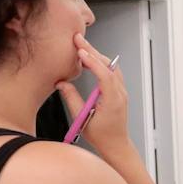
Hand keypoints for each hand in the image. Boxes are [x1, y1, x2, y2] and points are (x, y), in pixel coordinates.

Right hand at [57, 33, 129, 154]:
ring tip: (80, 46)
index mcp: (113, 100)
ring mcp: (121, 91)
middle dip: (92, 51)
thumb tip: (61, 82)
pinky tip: (90, 59)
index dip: (92, 62)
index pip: (104, 75)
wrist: (115, 144)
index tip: (80, 51)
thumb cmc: (100, 135)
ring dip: (96, 55)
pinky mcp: (119, 91)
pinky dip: (100, 62)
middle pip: (108, 66)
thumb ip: (71, 98)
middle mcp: (120, 93)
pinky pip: (111, 72)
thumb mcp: (81, 118)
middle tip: (78, 38)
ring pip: (110, 66)